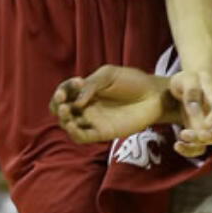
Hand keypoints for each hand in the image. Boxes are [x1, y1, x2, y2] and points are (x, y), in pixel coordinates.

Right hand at [50, 64, 174, 144]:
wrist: (154, 96)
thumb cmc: (133, 81)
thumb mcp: (109, 75)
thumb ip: (91, 85)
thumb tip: (75, 102)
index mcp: (85, 91)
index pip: (64, 92)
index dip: (64, 89)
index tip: (78, 81)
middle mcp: (86, 107)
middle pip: (61, 110)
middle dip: (57, 105)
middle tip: (63, 99)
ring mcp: (93, 120)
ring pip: (68, 124)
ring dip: (63, 119)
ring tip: (67, 110)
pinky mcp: (102, 133)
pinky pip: (82, 137)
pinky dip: (74, 133)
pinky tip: (73, 125)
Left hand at [168, 68, 211, 159]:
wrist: (186, 84)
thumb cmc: (188, 79)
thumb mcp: (187, 78)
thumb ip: (191, 90)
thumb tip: (194, 108)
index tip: (206, 124)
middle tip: (201, 136)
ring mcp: (209, 126)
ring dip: (199, 143)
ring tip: (182, 135)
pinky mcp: (199, 134)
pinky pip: (200, 147)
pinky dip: (190, 151)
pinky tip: (177, 145)